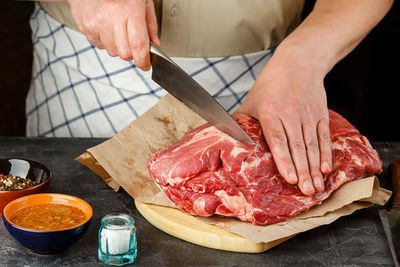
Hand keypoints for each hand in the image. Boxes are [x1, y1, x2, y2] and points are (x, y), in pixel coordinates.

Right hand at [67, 0, 159, 70]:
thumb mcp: (143, 1)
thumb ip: (151, 25)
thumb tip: (155, 45)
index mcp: (130, 8)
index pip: (138, 44)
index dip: (143, 60)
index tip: (146, 65)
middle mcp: (112, 16)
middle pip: (125, 53)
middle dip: (131, 54)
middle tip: (132, 42)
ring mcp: (97, 22)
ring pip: (112, 52)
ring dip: (118, 47)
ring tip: (117, 29)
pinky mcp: (86, 26)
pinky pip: (99, 46)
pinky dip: (105, 42)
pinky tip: (106, 28)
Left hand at [236, 46, 331, 195]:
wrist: (299, 62)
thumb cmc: (271, 83)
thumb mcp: (253, 99)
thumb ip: (242, 121)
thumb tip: (225, 139)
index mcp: (271, 111)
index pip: (278, 139)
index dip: (285, 160)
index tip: (290, 179)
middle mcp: (291, 114)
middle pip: (298, 147)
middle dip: (304, 172)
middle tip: (307, 193)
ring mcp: (308, 115)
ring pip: (313, 146)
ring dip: (316, 169)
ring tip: (317, 188)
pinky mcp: (320, 114)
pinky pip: (324, 137)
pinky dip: (326, 154)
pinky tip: (327, 169)